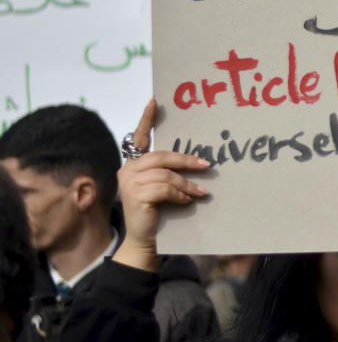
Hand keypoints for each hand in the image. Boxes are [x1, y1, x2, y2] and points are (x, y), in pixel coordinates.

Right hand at [113, 99, 209, 271]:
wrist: (145, 240)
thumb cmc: (157, 211)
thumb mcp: (161, 187)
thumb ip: (167, 171)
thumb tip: (196, 161)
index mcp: (134, 164)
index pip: (139, 137)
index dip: (147, 119)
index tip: (155, 101)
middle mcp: (128, 170)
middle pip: (162, 156)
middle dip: (187, 160)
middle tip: (207, 166)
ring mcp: (129, 183)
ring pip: (166, 174)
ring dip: (187, 184)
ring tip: (201, 193)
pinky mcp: (136, 196)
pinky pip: (165, 189)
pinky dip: (180, 195)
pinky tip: (187, 201)